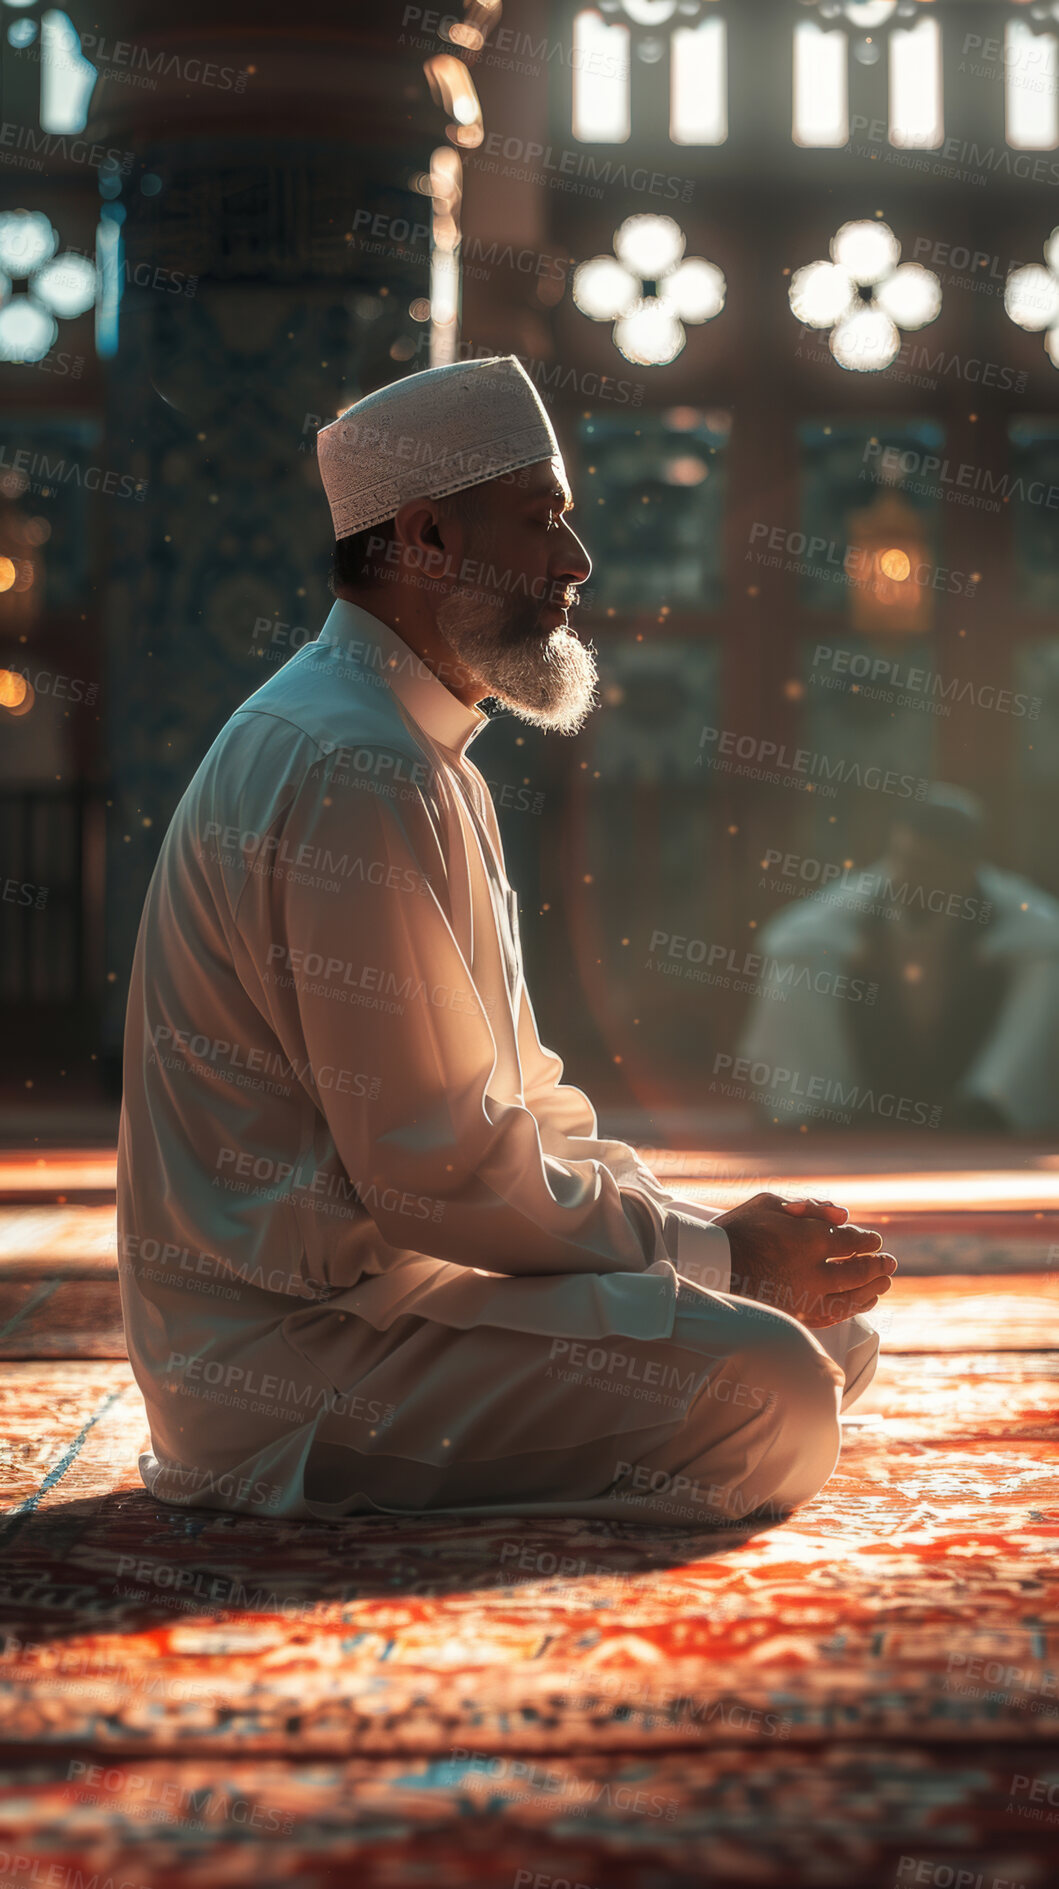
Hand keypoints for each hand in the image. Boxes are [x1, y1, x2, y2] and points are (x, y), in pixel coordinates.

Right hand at [715, 1191, 896, 1329]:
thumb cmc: (738, 1230)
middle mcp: (811, 1271)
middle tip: (889, 1262)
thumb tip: (843, 1215)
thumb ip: (810, 1206)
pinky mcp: (796, 1316)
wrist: (707, 1269)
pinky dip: (855, 1308)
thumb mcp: (769, 1203)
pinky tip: (864, 1302)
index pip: (851, 1241)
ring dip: (872, 1288)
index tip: (874, 1240)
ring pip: (851, 1296)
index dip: (868, 1241)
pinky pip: (835, 1315)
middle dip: (878, 1265)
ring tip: (883, 1282)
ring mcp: (804, 1297)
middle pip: (858, 1270)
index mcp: (806, 1239)